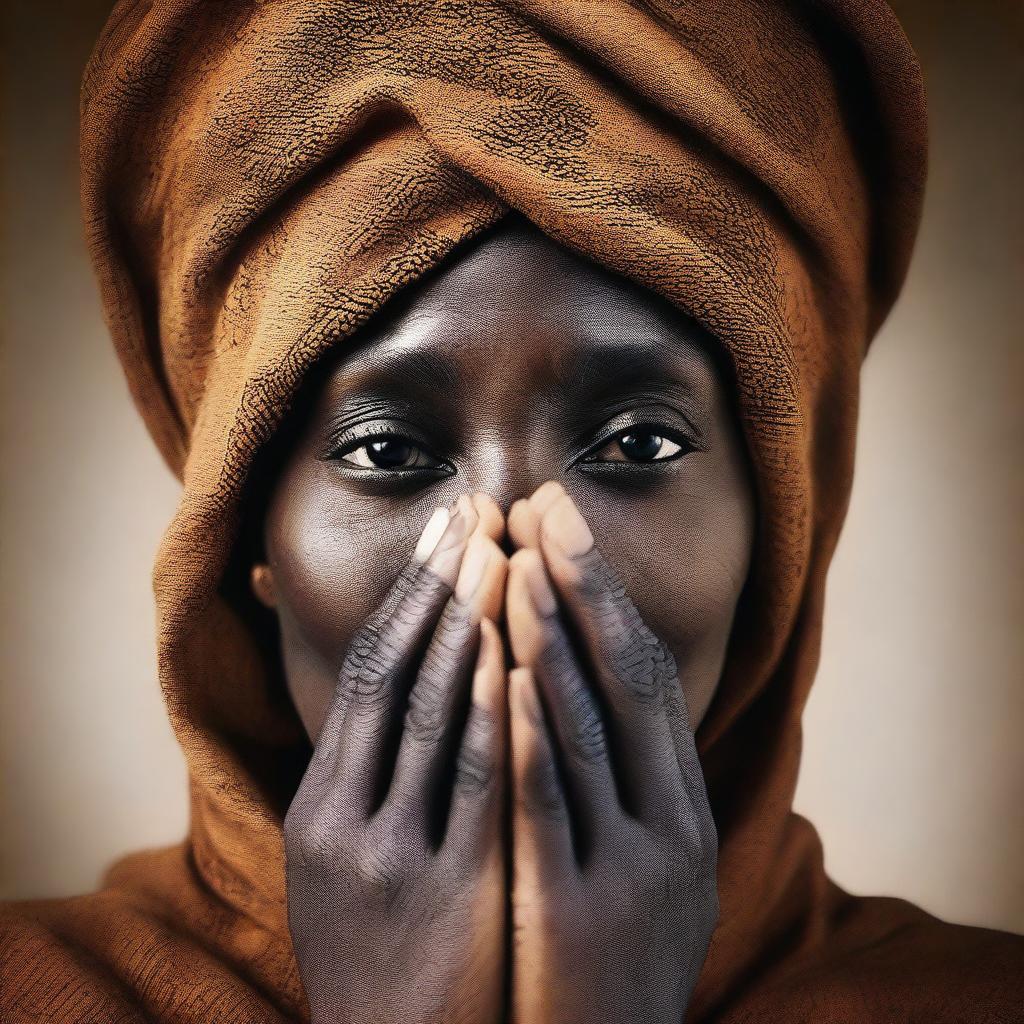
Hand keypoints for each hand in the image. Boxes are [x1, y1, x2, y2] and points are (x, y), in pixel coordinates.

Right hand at [283, 493, 509, 1023]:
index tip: (446, 528)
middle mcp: (340, 819)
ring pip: (429, 717)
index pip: (366, 672)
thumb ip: (372, 779)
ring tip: (497, 553)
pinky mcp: (444, 893)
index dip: (407, 595)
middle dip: (435, 588)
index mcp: (319, 806)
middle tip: (473, 511)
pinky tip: (517, 655)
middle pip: (391, 674)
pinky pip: (474, 785)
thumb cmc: (381, 955)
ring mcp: (388, 855)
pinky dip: (494, 714)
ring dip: (465, 629)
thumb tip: (403, 691)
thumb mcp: (350, 863)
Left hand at [503, 482, 718, 1023]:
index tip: (560, 522)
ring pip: (589, 729)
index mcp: (685, 810)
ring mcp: (632, 868)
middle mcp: (673, 827)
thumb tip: (581, 691)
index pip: (646, 676)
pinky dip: (531, 733)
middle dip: (583, 588)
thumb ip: (622, 787)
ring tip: (514, 562)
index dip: (605, 594)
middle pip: (628, 682)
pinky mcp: (579, 910)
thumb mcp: (639, 868)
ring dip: (550, 640)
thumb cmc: (609, 963)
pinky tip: (504, 674)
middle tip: (542, 505)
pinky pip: (550, 805)